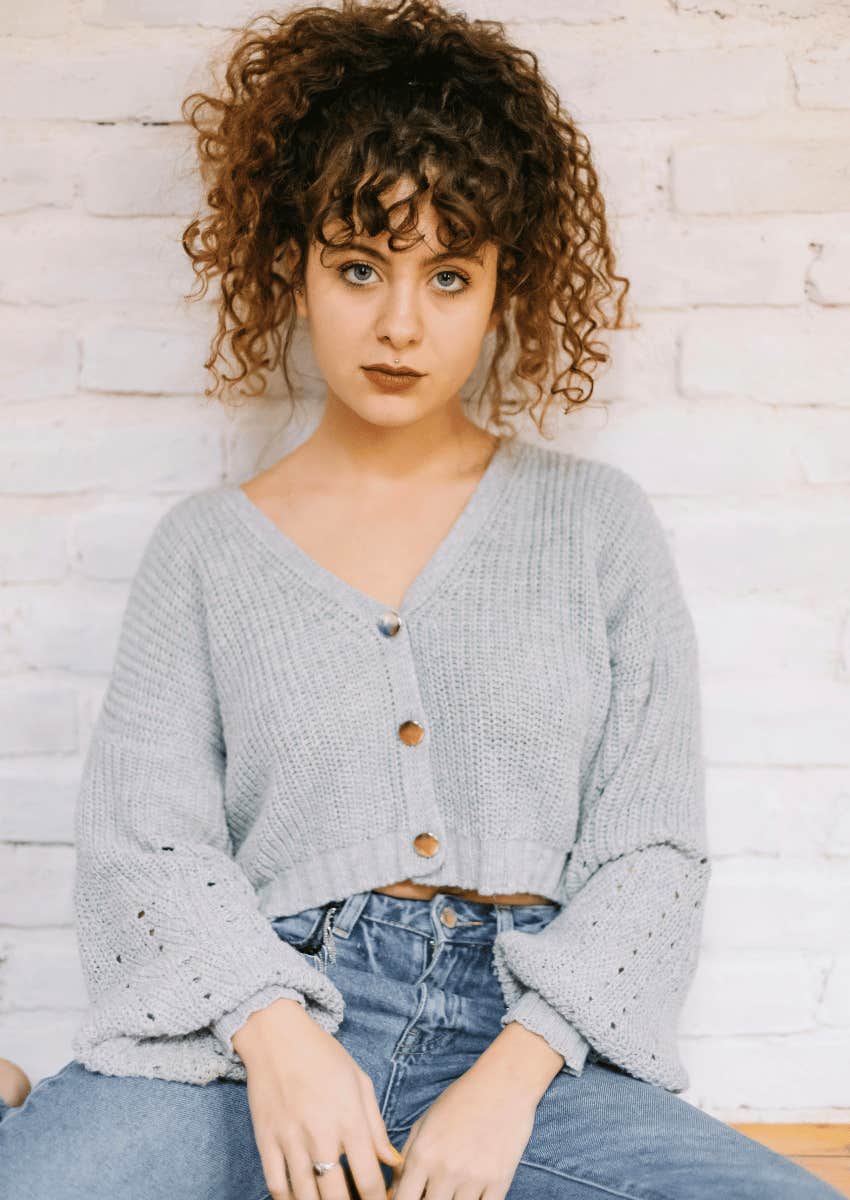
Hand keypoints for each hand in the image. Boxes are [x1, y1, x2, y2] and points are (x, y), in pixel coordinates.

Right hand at [234, 997, 403, 1198]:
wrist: (277, 1035)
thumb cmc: (324, 1055)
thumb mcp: (359, 1083)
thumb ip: (376, 1126)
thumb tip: (393, 1162)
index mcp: (349, 1119)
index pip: (370, 1179)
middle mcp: (321, 1134)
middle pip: (338, 1198)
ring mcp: (290, 1140)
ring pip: (306, 1198)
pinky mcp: (266, 1140)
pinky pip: (276, 1185)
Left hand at [386, 1062, 537, 1199]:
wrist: (503, 1083)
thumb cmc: (460, 1099)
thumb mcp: (424, 1123)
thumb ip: (405, 1160)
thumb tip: (392, 1193)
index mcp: (423, 1154)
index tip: (408, 1199)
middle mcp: (446, 1169)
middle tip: (434, 1190)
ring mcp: (474, 1177)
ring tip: (453, 1189)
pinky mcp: (499, 1180)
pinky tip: (473, 1192)